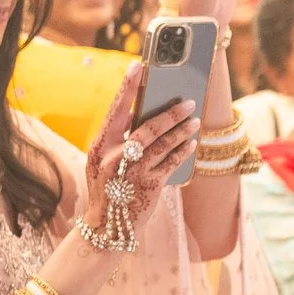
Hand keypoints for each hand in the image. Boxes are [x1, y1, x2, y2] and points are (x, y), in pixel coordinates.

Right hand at [82, 66, 195, 230]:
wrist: (107, 228)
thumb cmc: (107, 189)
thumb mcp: (102, 163)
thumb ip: (116, 141)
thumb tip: (139, 114)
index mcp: (99, 147)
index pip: (115, 111)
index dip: (127, 88)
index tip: (139, 66)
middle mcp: (114, 157)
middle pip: (146, 127)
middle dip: (169, 112)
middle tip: (188, 101)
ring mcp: (132, 172)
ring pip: (162, 143)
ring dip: (181, 130)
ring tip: (194, 121)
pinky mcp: (149, 185)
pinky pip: (171, 162)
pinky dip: (183, 150)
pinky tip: (191, 143)